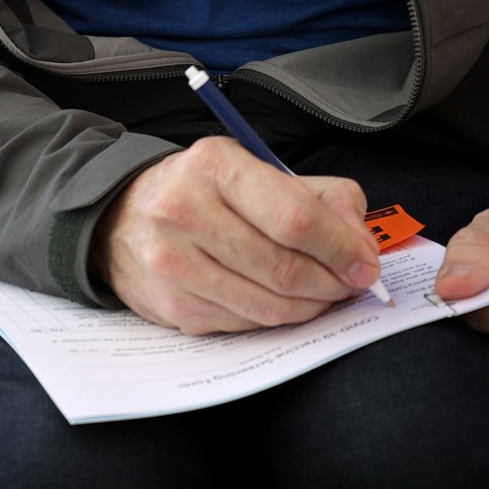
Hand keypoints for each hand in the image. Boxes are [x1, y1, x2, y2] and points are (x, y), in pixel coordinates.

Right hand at [92, 137, 388, 334]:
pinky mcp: (172, 305)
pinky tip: (285, 302)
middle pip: (282, 266)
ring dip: (311, 306)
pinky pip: (245, 323)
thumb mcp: (256, 168)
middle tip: (352, 283)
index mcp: (214, 165)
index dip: (340, 246)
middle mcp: (184, 210)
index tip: (365, 262)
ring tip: (325, 294)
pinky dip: (277, 317)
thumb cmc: (202, 191)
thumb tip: (361, 244)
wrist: (122, 218)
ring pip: (267, 303)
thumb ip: (320, 197)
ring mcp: (173, 263)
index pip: (293, 216)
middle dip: (332, 282)